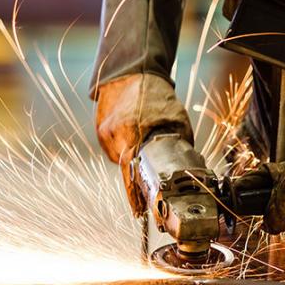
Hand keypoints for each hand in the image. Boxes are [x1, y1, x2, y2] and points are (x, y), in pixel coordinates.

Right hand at [96, 73, 192, 215]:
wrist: (130, 73)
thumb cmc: (156, 95)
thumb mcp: (176, 119)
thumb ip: (178, 144)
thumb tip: (184, 169)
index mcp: (133, 133)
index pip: (131, 175)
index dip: (134, 196)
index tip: (139, 211)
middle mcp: (115, 135)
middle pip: (126, 170)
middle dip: (138, 175)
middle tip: (149, 177)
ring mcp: (105, 132)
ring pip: (120, 160)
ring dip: (132, 158)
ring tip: (142, 141)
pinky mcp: (100, 130)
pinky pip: (114, 149)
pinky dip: (124, 147)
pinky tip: (132, 135)